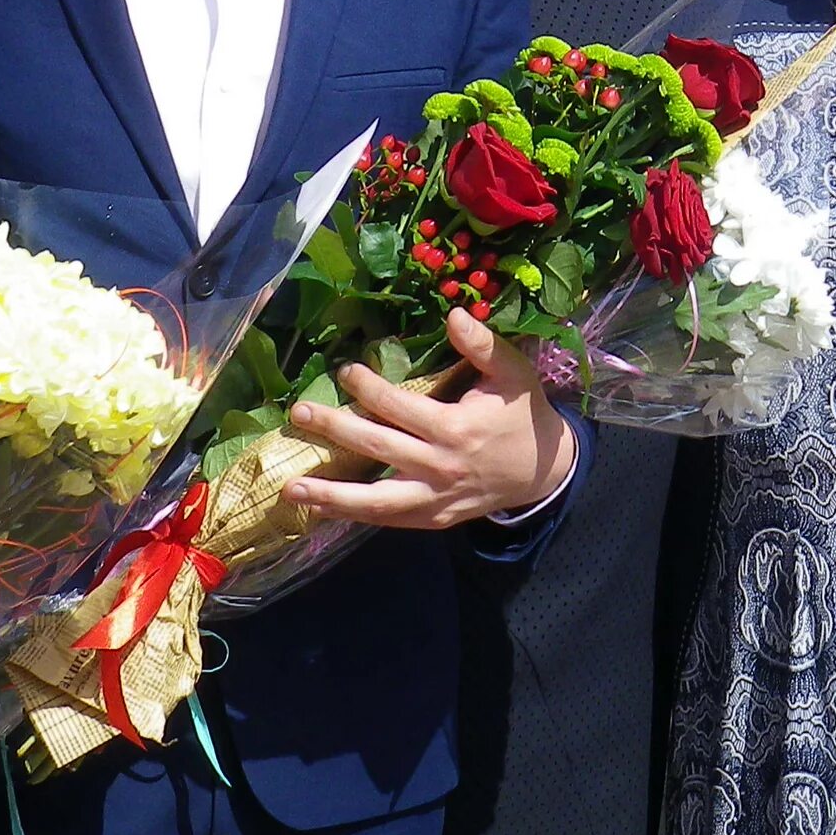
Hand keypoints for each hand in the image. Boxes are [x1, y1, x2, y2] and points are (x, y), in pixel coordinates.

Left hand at [282, 309, 579, 528]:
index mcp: (457, 429)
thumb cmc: (523, 414)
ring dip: (332, 495)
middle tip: (300, 414)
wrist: (544, 473)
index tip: (345, 371)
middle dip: (336, 431)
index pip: (401, 407)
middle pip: (379, 448)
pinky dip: (355, 516)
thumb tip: (453, 315)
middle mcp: (440, 467)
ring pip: (376, 501)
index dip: (369, 388)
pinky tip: (321, 510)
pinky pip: (388, 519)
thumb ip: (483, 345)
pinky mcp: (433, 519)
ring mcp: (435, 499)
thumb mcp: (514, 373)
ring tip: (291, 489)